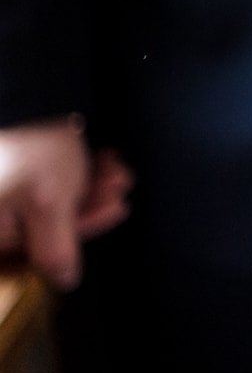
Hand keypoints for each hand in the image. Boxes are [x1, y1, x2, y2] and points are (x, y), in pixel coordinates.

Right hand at [0, 119, 133, 289]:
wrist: (27, 92)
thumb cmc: (29, 149)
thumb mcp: (48, 203)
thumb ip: (56, 248)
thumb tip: (63, 280)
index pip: (44, 242)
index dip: (86, 224)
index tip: (116, 207)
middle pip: (52, 217)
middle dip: (92, 198)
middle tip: (119, 182)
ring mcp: (6, 189)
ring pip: (56, 195)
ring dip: (91, 182)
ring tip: (114, 167)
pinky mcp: (17, 169)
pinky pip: (51, 177)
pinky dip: (79, 169)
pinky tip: (101, 157)